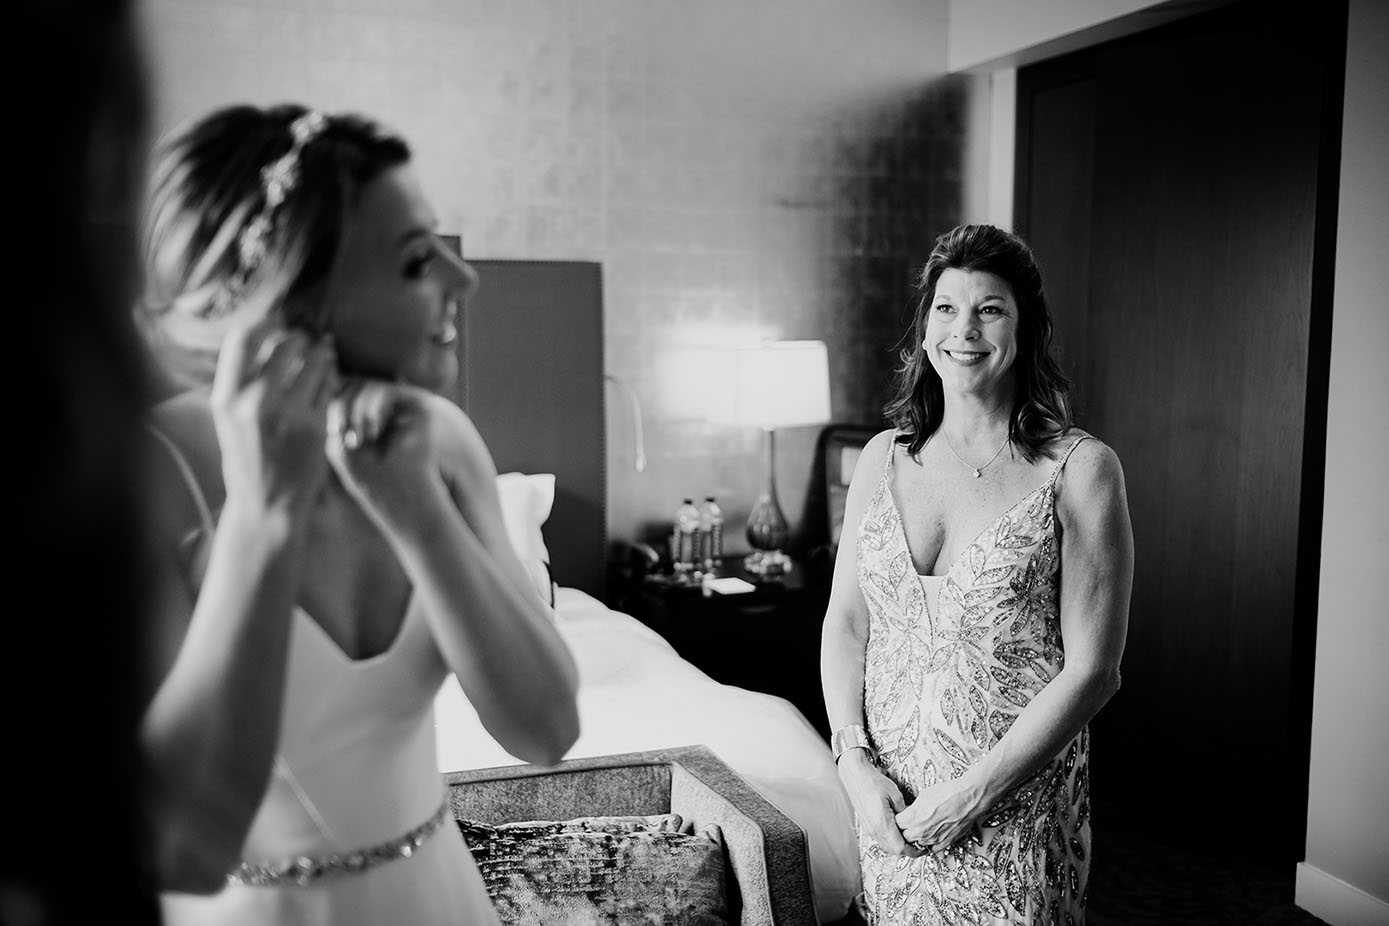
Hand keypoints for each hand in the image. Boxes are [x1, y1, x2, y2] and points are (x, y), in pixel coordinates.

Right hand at [210, 319, 336, 520]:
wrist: (266, 506)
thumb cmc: (249, 460)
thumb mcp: (230, 420)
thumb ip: (243, 383)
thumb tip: (267, 340)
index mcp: (225, 399)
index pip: (242, 339)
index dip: (264, 325)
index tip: (276, 325)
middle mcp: (253, 403)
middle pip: (284, 344)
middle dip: (299, 338)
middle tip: (305, 342)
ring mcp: (287, 414)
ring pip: (313, 362)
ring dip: (321, 354)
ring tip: (322, 354)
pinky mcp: (315, 426)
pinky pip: (329, 386)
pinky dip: (331, 378)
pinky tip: (328, 379)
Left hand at [325, 378, 441, 532]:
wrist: (403, 495)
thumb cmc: (370, 478)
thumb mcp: (343, 444)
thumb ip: (338, 412)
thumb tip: (333, 378)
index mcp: (368, 413)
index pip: (345, 390)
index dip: (335, 403)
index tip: (334, 432)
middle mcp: (387, 406)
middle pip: (354, 383)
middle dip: (342, 406)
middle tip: (341, 434)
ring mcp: (403, 405)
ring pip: (368, 385)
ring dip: (356, 411)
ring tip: (358, 440)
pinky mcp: (419, 406)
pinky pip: (386, 390)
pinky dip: (373, 409)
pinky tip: (373, 433)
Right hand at [837, 752, 923, 857]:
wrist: (855, 776)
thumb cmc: (873, 782)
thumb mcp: (895, 794)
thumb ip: (905, 812)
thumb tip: (912, 822)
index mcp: (881, 823)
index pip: (900, 848)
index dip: (913, 851)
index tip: (922, 848)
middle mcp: (874, 830)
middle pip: (893, 850)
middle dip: (907, 850)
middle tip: (919, 844)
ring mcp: (869, 829)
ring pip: (887, 846)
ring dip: (898, 846)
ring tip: (910, 838)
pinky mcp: (867, 826)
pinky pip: (881, 839)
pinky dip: (891, 840)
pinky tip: (898, 831)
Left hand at [894, 773, 985, 854]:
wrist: (968, 799)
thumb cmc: (949, 793)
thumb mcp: (924, 795)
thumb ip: (913, 808)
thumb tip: (910, 812)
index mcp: (913, 817)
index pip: (897, 824)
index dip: (899, 820)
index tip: (901, 817)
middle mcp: (921, 831)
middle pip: (905, 836)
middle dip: (905, 830)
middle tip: (910, 823)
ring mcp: (933, 839)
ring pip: (918, 843)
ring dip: (918, 837)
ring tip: (923, 827)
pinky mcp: (945, 843)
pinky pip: (932, 848)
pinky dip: (931, 843)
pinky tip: (934, 833)